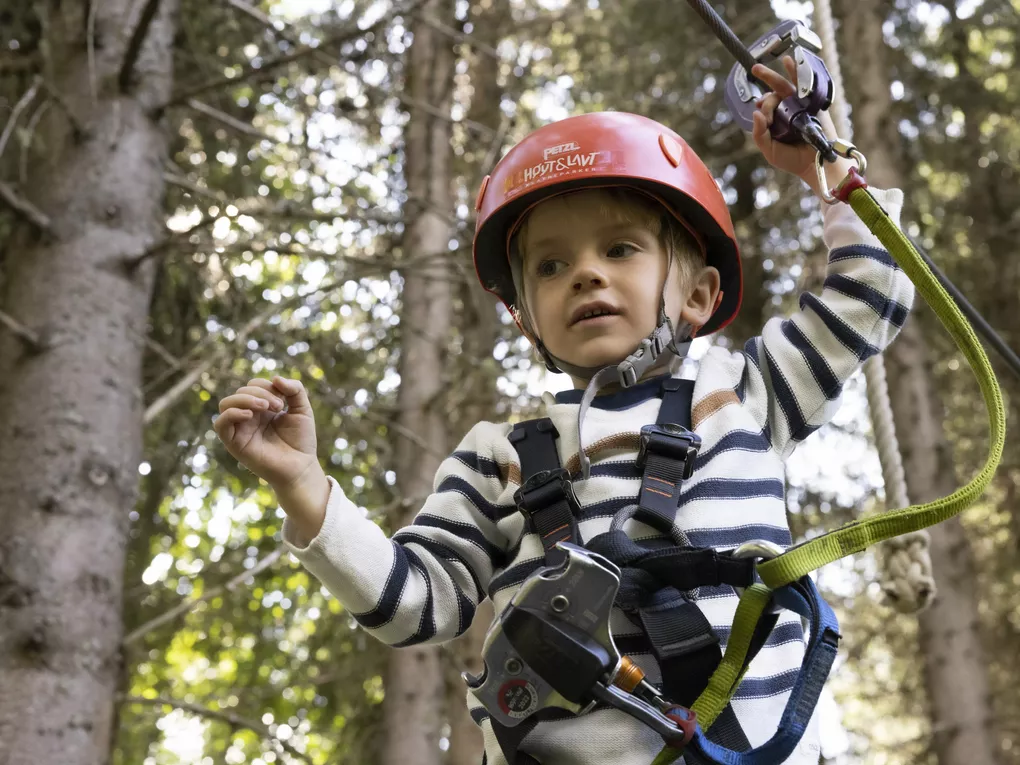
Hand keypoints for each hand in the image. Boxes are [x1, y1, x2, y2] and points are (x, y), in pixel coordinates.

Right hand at [214, 376, 318, 490]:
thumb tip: (275, 378)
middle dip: (260, 393)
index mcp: (261, 408)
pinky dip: (232, 414)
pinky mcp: (235, 444)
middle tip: (278, 406)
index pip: (252, 385)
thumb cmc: (301, 440)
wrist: (301, 467)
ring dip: (245, 399)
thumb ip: (294, 389)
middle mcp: (248, 417)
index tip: (284, 399)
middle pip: (240, 392)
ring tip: (266, 407)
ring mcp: (240, 430)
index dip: (267, 386)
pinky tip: (250, 415)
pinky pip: (220, 424)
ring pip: (226, 404)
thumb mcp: (302, 409)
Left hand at [750, 57, 853, 197]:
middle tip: (754, 70)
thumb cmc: (792, 160)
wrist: (815, 164)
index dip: (763, 106)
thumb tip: (755, 112)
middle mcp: (786, 111)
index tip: (766, 116)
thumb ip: (759, 133)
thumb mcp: (769, 149)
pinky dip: (799, 71)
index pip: (765, 107)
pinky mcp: (812, 103)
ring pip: (786, 86)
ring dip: (773, 75)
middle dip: (765, 83)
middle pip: (774, 93)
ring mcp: (800, 106)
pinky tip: (791, 60)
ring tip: (760, 67)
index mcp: (775, 122)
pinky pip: (806, 84)